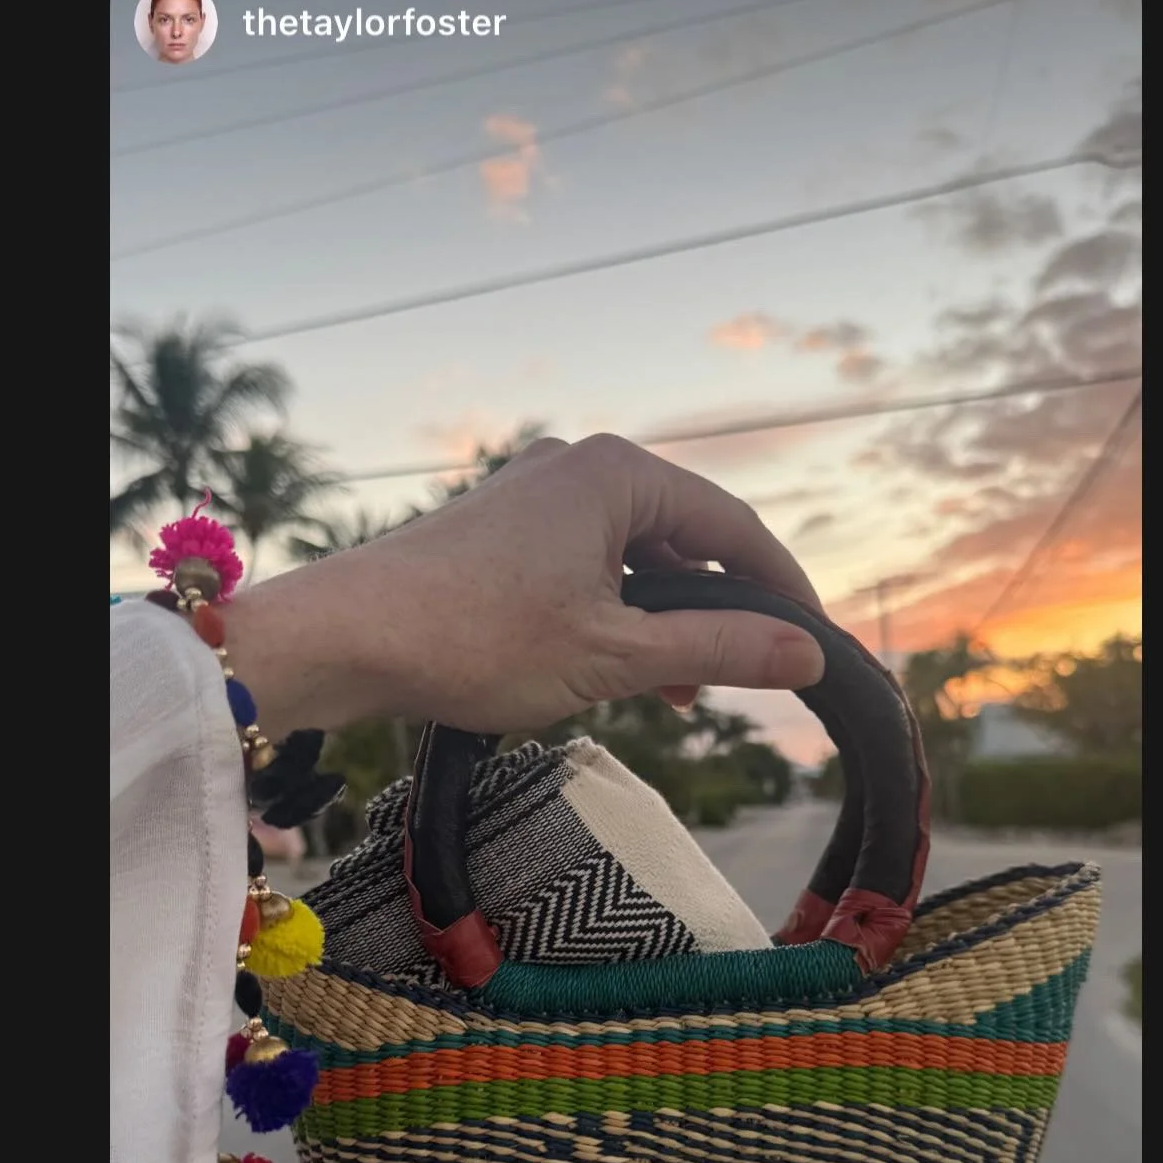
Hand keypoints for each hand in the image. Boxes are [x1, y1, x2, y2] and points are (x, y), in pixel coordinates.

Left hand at [221, 433, 826, 739]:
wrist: (345, 638)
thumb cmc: (476, 639)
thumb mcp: (615, 656)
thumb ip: (718, 651)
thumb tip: (808, 657)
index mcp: (618, 474)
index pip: (736, 529)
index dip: (785, 592)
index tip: (817, 649)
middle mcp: (580, 466)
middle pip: (687, 538)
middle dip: (721, 612)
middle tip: (754, 678)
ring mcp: (538, 494)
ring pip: (636, 558)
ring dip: (667, 622)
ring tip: (683, 696)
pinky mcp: (505, 530)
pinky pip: (590, 564)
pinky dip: (618, 614)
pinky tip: (622, 672)